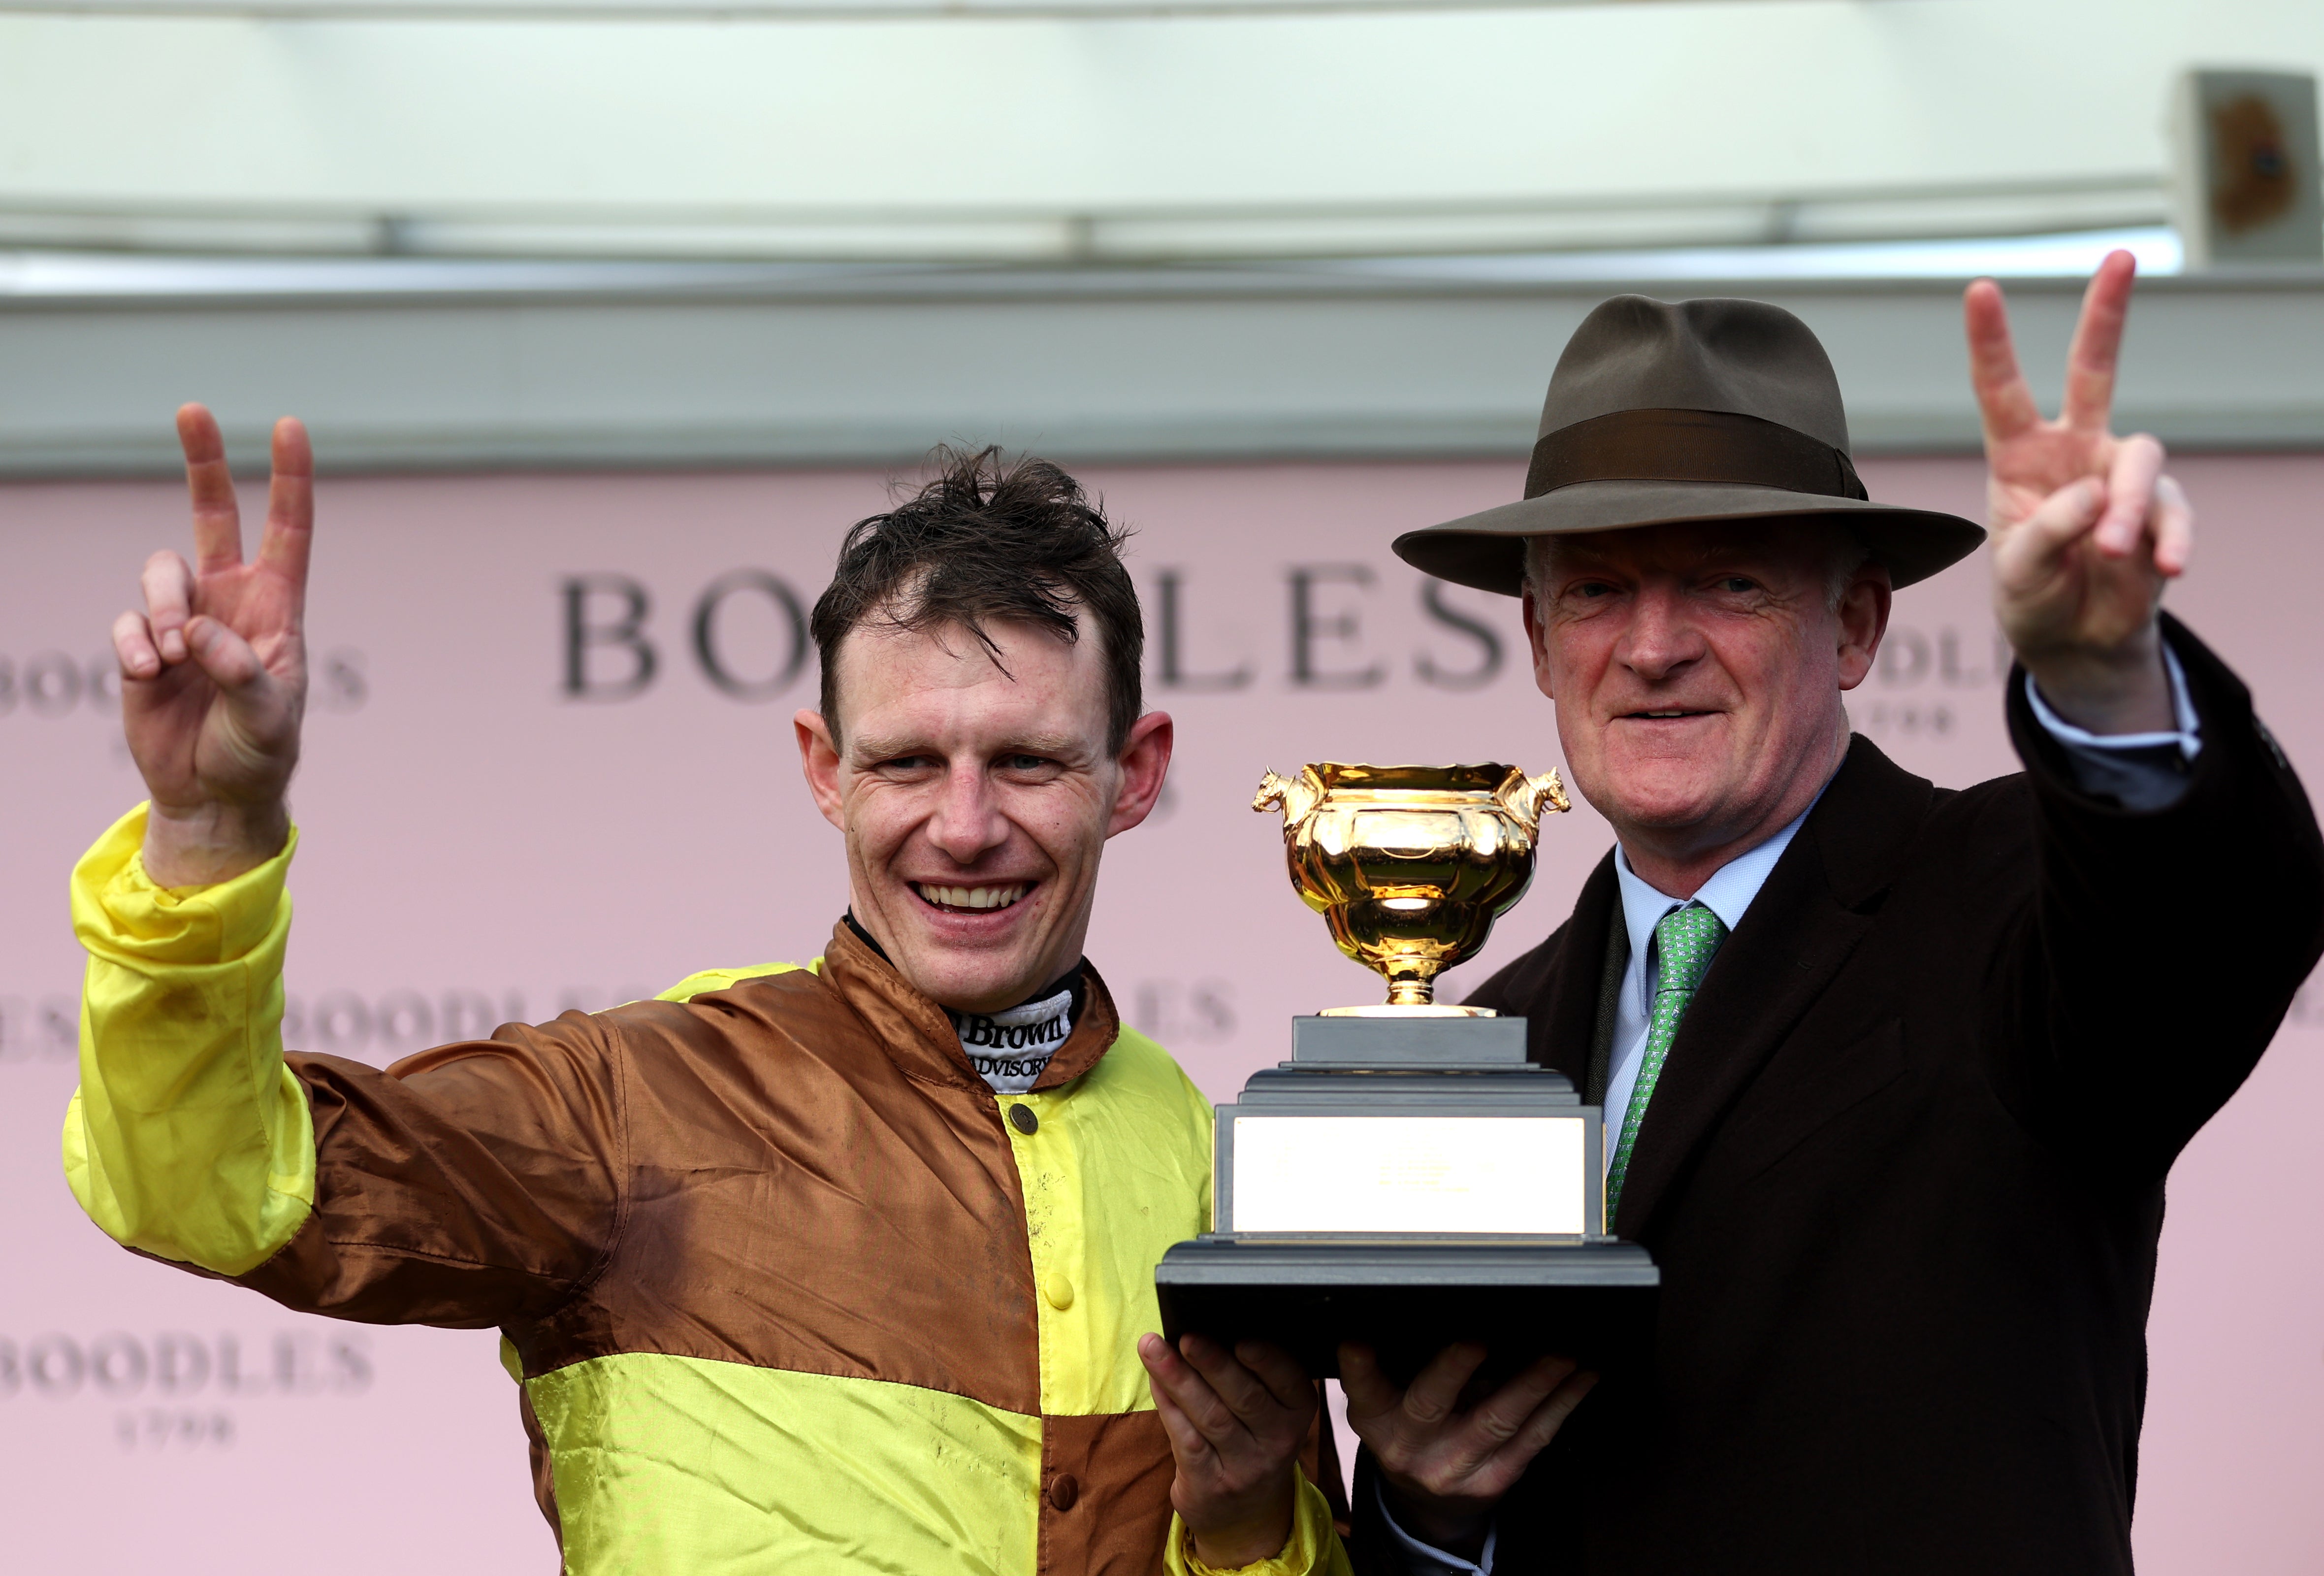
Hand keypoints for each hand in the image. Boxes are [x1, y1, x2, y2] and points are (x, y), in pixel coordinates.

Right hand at [113, 405, 312, 884]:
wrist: (214, 793)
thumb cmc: (258, 753)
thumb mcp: (269, 716)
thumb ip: (241, 671)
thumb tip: (198, 634)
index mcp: (276, 608)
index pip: (288, 531)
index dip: (290, 479)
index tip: (289, 426)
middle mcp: (229, 601)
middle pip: (213, 515)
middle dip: (204, 461)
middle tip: (193, 409)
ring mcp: (183, 619)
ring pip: (159, 572)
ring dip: (161, 608)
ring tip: (172, 659)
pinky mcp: (142, 646)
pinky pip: (127, 622)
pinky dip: (134, 645)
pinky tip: (151, 676)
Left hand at [1139, 1333, 1315, 1567]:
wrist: (1246, 1514)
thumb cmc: (1251, 1439)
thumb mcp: (1270, 1410)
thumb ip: (1252, 1373)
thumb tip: (1208, 1324)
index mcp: (1298, 1411)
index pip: (1288, 1381)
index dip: (1266, 1360)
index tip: (1242, 1338)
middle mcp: (1278, 1441)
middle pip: (1245, 1397)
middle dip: (1213, 1363)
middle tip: (1187, 1337)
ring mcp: (1246, 1467)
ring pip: (1211, 1417)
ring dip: (1179, 1379)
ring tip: (1153, 1349)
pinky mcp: (1212, 1485)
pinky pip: (1187, 1442)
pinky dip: (1169, 1408)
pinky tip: (1155, 1383)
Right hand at [1340, 1341, 1595, 1558]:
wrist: (1427, 1504)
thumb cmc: (1410, 1431)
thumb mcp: (1387, 1403)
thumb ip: (1402, 1366)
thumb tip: (1452, 1309)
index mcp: (1376, 1417)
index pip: (1364, 1386)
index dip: (1359, 1364)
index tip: (1357, 1341)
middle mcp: (1409, 1445)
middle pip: (1430, 1403)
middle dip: (1454, 1369)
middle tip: (1478, 1339)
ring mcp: (1453, 1467)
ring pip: (1496, 1421)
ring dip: (1534, 1384)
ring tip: (1561, 1355)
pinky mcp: (1492, 1481)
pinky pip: (1531, 1440)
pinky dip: (1559, 1405)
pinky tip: (1578, 1381)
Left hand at [1966, 250, 2191, 733]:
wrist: (2076, 639)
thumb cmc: (2032, 595)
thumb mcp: (2019, 571)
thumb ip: (2046, 531)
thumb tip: (2093, 496)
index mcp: (2019, 456)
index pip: (2001, 390)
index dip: (1992, 341)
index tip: (1980, 287)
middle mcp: (2073, 451)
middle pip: (2092, 370)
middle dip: (2104, 313)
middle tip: (2121, 257)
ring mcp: (2120, 475)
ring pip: (2138, 458)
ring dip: (2127, 506)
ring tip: (2110, 549)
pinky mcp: (2160, 509)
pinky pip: (2171, 512)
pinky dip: (2170, 539)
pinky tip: (2165, 567)